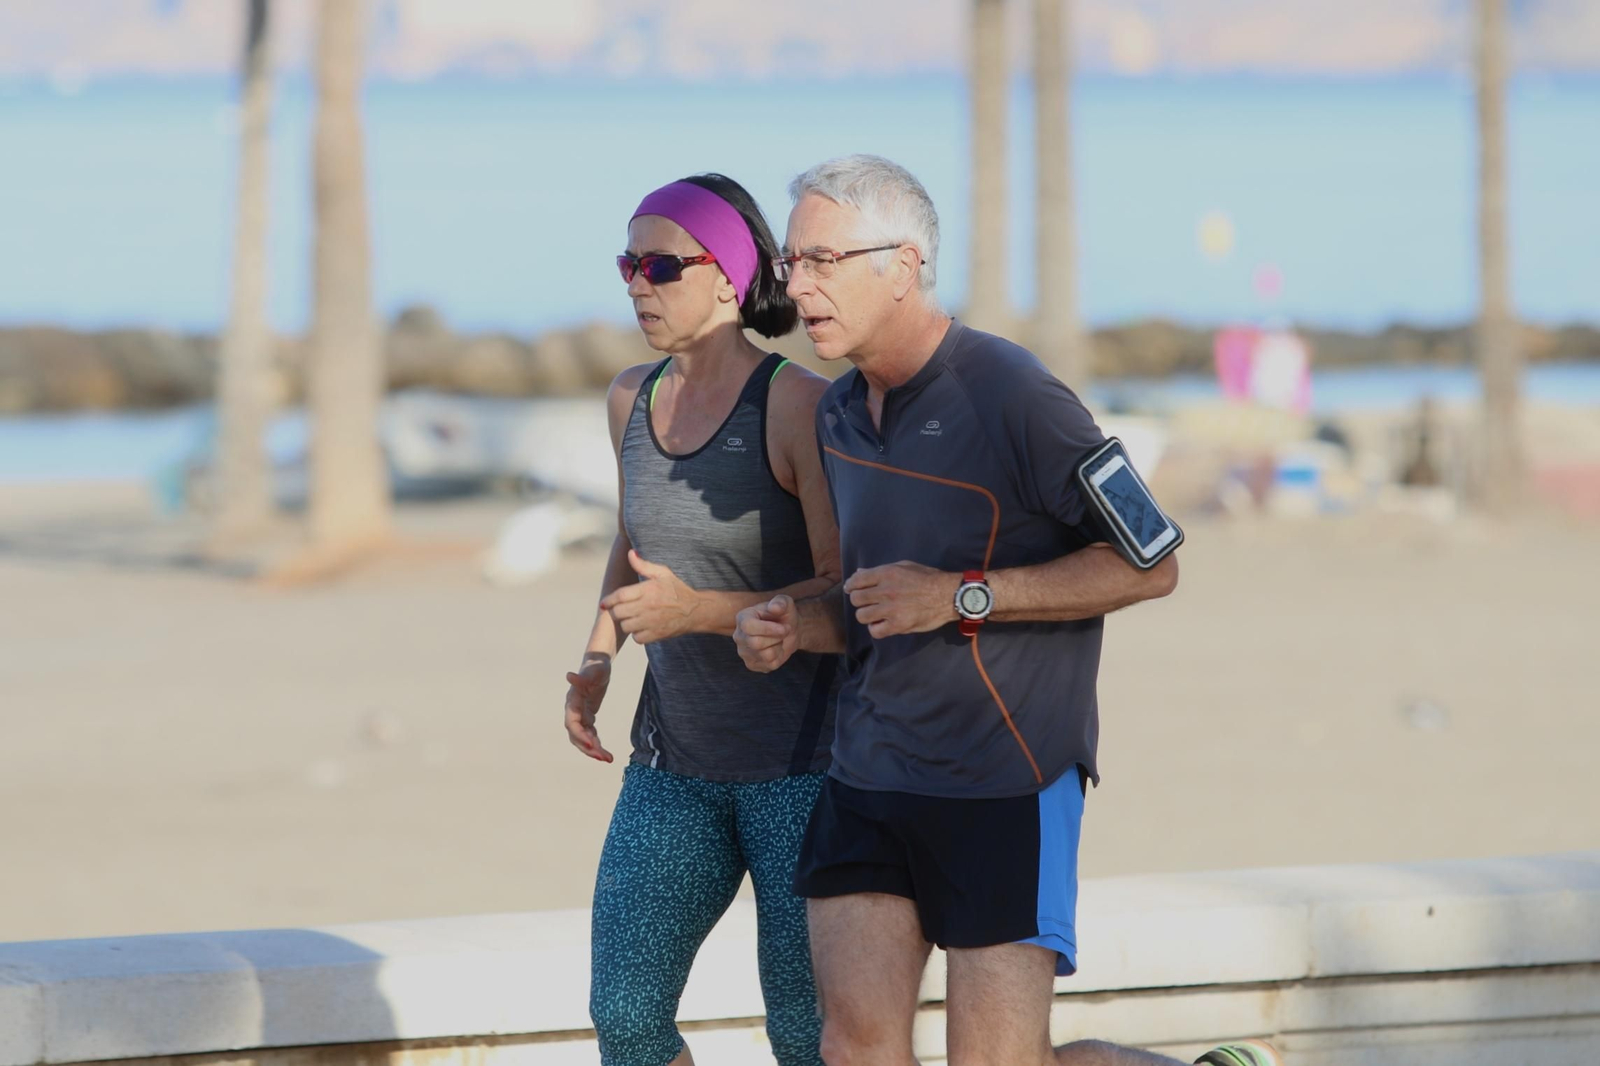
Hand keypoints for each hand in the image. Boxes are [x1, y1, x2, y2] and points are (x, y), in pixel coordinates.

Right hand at [564, 657, 613, 762]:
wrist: (598, 662)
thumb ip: (582, 676)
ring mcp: (580, 714)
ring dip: (593, 750)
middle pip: (576, 735)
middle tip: (604, 758)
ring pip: (583, 738)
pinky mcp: (587, 716)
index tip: (592, 744)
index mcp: (573, 700)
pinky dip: (597, 744)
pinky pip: (590, 735)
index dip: (580, 735)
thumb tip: (568, 676)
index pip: (572, 723)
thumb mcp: (594, 670)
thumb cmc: (596, 665)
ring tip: (608, 759)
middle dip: (588, 748)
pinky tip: (606, 753)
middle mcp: (573, 710)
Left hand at [598, 551, 701, 644]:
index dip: (609, 600)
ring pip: (625, 626)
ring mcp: (651, 622)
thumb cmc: (677, 589)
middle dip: (616, 611)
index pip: (619, 596)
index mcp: (647, 590)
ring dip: (626, 623)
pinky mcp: (656, 635)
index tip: (605, 603)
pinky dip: (636, 634)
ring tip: (633, 617)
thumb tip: (630, 553)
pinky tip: (642, 627)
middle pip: (618, 612)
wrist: (695, 610)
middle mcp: (647, 606)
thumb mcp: (663, 573)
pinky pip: (636, 638)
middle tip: (621, 609)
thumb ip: (643, 565)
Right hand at [734, 595, 797, 672]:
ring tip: (778, 639)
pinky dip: (779, 657)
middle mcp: (739, 636)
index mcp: (742, 618)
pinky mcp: (752, 664)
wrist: (788, 631)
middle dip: (776, 638)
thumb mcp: (785, 604)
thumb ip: (781, 602)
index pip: (748, 627)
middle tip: (784, 631)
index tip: (785, 628)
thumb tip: (774, 607)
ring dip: (778, 646)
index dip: (768, 629)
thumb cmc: (784, 615)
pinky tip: (776, 648)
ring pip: (765, 655)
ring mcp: (744, 652)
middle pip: (756, 643)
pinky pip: (769, 665)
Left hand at [844, 562, 958, 638]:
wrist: (948, 595)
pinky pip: (875, 631)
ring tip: (875, 614)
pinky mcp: (898, 625)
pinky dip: (876, 628)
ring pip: (862, 616)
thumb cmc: (928, 578)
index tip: (851, 590)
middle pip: (856, 599)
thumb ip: (880, 571)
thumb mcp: (904, 566)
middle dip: (860, 601)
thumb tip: (859, 573)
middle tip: (868, 602)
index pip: (856, 580)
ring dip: (867, 615)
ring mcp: (891, 609)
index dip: (851, 586)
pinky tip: (883, 624)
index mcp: (886, 574)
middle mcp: (886, 591)